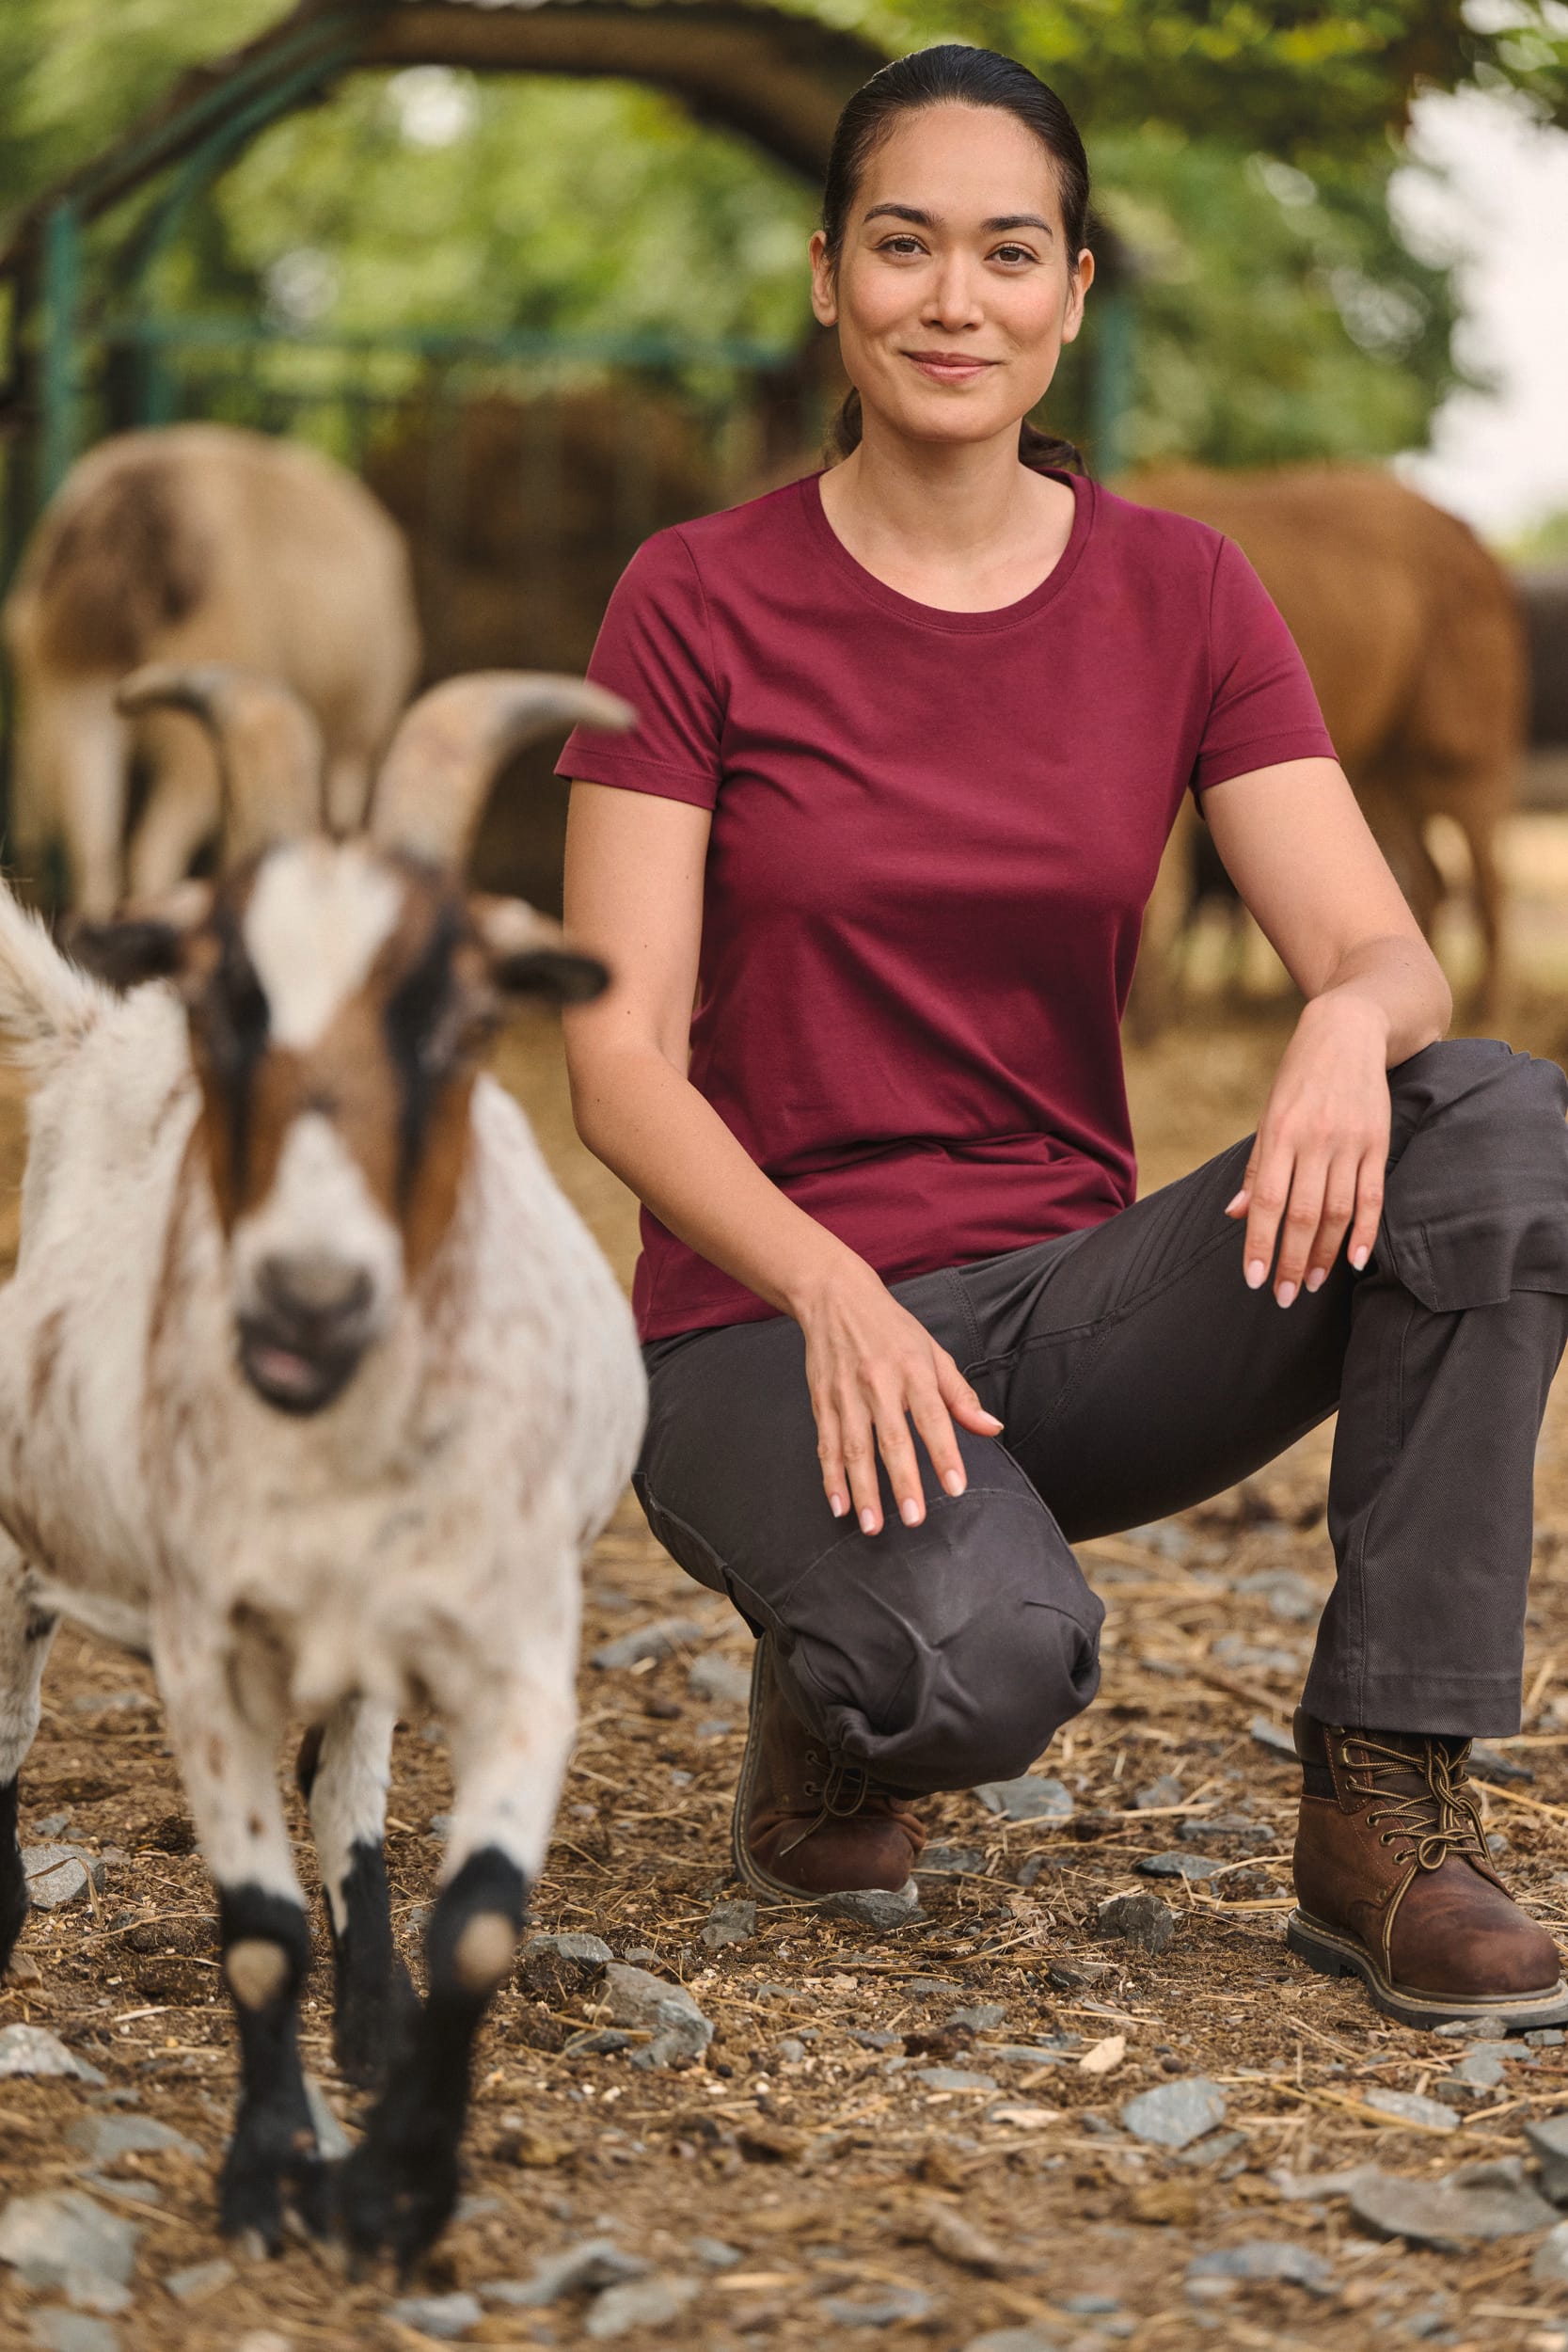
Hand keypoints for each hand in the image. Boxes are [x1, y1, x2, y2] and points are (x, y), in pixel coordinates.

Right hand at [795, 1261, 1003, 1534]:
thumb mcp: (933, 1352)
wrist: (834, 1297)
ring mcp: (846, 1394)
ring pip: (854, 1449)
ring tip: (873, 1525)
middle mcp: (878, 1384)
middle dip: (902, 1482)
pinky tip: (839, 1505)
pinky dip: (831, 1477)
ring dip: (863, 1490)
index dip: (945, 1453)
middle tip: (914, 1519)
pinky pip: (827, 1445)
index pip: (933, 1417)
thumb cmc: (892, 1328)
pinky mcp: (822, 1402)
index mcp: (913, 1370)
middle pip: (891, 1439)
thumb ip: (960, 1395)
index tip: (955, 1486)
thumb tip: (992, 1428)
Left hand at [1225, 991, 1390, 1304]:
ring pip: (1337, 1211)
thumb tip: (1236, 1215)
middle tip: (1284, 1297)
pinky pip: (1373, 1196)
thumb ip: (1256, 1168)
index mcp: (1280, 1134)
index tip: (1254, 1281)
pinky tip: (1355, 1261)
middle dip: (1292, 1261)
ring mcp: (1350, 1142)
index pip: (1267, 1202)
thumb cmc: (1298, 1079)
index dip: (1260, 1245)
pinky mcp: (1378, 1141)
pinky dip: (1365, 1232)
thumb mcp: (1268, 1115)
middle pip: (1302, 1214)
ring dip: (1323, 1254)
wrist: (1348, 1031)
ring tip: (1311, 1284)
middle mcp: (1315, 1140)